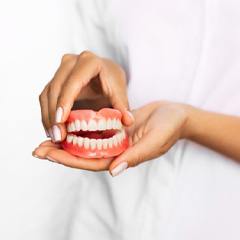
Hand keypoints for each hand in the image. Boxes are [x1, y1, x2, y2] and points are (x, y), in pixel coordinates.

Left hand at [33, 101, 188, 174]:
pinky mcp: (115, 127)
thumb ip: (135, 156)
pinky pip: (94, 129)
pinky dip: (79, 128)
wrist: (175, 115)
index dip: (69, 159)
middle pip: (84, 154)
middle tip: (37, 148)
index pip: (91, 161)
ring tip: (46, 137)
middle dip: (60, 152)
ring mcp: (114, 139)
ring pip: (86, 142)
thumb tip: (114, 171)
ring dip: (67, 140)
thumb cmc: (169, 128)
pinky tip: (67, 123)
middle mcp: (115, 150)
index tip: (47, 154)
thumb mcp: (154, 141)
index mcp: (122, 157)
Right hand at [39, 51, 133, 141]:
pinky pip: (45, 98)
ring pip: (47, 94)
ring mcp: (60, 71)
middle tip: (58, 136)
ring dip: (48, 117)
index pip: (74, 82)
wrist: (105, 74)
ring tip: (54, 137)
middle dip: (54, 114)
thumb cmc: (112, 81)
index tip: (61, 121)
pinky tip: (52, 130)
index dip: (65, 101)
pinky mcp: (54, 81)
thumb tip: (128, 121)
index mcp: (89, 62)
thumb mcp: (119, 92)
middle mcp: (71, 62)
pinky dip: (47, 115)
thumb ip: (122, 106)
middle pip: (56, 88)